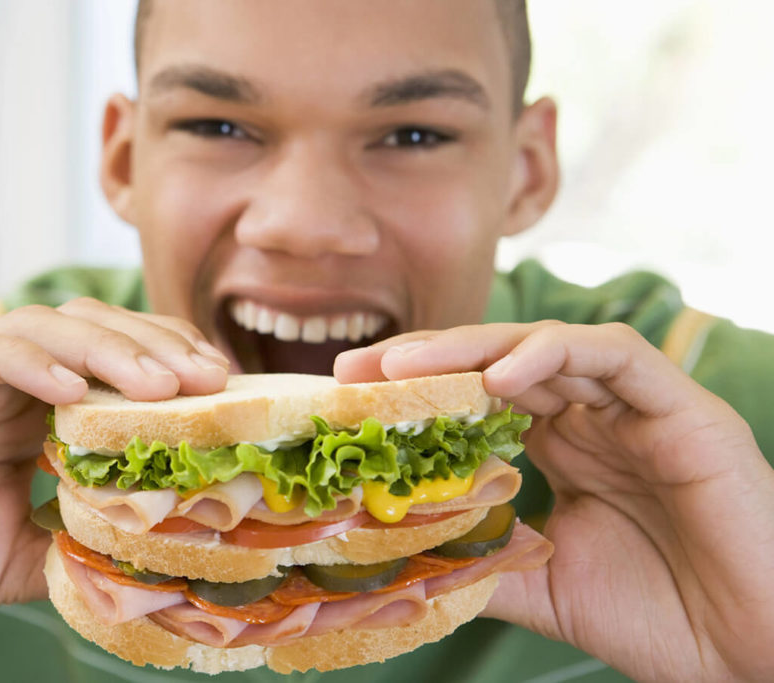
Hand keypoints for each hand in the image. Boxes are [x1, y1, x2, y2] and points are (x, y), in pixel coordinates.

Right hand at [0, 299, 227, 668]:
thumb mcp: (19, 554)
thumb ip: (76, 533)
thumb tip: (159, 541)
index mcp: (26, 412)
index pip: (111, 363)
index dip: (169, 366)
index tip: (223, 391)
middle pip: (89, 332)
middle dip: (153, 349)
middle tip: (207, 379)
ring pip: (39, 327)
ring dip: (106, 349)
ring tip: (159, 384)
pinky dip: (28, 360)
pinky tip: (73, 389)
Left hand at [335, 321, 773, 681]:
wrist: (754, 654)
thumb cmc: (663, 615)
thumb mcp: (547, 584)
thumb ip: (486, 560)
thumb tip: (407, 556)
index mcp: (563, 445)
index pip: (477, 394)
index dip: (416, 389)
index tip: (348, 398)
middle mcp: (593, 415)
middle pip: (497, 360)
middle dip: (424, 359)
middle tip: (354, 369)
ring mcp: (636, 407)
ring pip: (545, 347)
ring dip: (471, 349)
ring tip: (404, 370)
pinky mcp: (682, 407)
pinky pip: (614, 356)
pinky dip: (553, 355)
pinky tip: (499, 377)